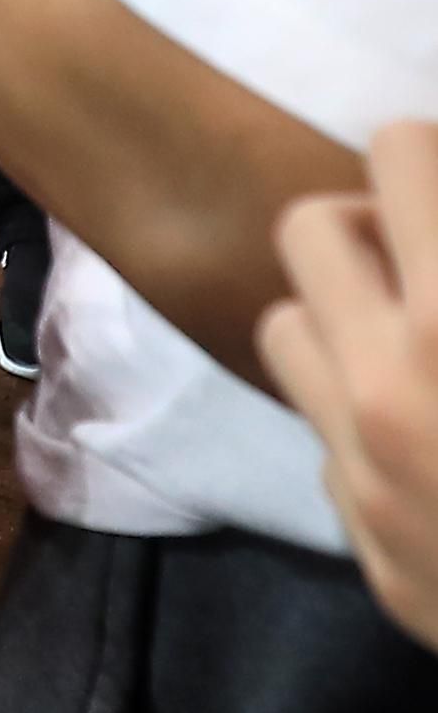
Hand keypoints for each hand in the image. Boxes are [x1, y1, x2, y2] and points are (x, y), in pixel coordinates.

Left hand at [259, 126, 437, 650]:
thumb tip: (435, 199)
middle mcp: (392, 390)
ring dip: (347, 319)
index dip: (435, 161)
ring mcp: (369, 479)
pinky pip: (328, 449)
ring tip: (424, 341)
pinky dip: (368, 429)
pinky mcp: (373, 560)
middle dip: (375, 225)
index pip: (396, 153)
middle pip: (310, 228)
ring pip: (289, 333)